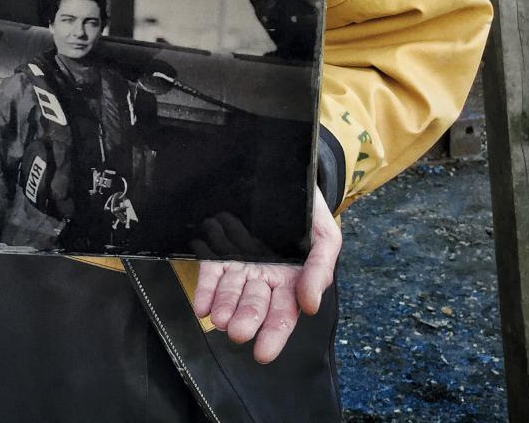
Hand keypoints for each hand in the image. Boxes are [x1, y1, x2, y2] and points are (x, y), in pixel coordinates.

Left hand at [191, 188, 340, 363]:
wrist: (286, 175)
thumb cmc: (309, 212)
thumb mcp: (326, 237)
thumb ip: (320, 270)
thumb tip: (311, 306)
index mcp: (292, 281)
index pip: (282, 315)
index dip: (273, 334)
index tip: (263, 352)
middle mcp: (264, 278)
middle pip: (255, 306)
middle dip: (246, 320)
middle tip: (238, 331)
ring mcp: (241, 264)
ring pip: (232, 291)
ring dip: (225, 307)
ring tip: (220, 319)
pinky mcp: (220, 249)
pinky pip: (212, 272)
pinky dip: (206, 290)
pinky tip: (202, 306)